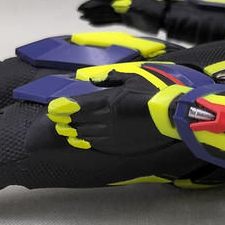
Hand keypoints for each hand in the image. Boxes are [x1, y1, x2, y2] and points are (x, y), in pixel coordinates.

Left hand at [46, 71, 171, 155]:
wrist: (170, 118)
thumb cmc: (152, 95)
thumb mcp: (132, 78)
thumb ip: (110, 78)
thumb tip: (94, 80)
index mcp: (108, 102)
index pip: (79, 105)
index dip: (64, 107)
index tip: (53, 107)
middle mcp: (106, 119)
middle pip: (79, 121)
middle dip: (65, 119)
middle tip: (56, 119)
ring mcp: (112, 134)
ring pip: (85, 133)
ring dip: (73, 131)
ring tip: (64, 130)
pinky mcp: (119, 145)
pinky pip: (97, 144)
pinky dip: (85, 141)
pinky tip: (79, 140)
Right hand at [78, 0, 165, 33]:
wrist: (165, 19)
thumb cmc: (155, 13)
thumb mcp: (143, 9)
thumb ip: (130, 7)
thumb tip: (116, 5)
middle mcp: (124, 4)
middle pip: (104, 4)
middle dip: (91, 6)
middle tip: (79, 9)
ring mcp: (125, 12)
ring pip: (106, 12)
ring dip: (94, 14)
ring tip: (82, 16)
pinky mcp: (128, 20)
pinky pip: (111, 20)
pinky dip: (102, 21)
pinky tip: (93, 23)